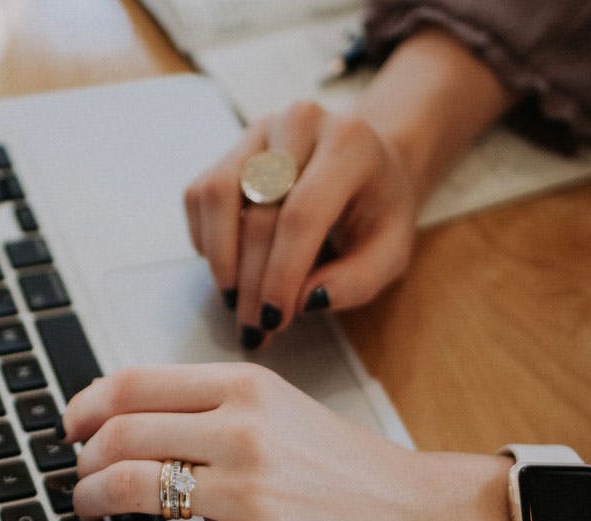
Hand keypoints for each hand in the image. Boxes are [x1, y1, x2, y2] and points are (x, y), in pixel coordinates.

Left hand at [62, 363, 517, 520]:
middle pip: (120, 435)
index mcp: (247, 387)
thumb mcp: (282, 408)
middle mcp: (244, 432)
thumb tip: (127, 418)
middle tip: (80, 478)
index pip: (133, 383)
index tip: (71, 426)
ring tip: (93, 513)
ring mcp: (249, 495)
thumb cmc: (351, 468)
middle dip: (83, 462)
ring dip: (91, 502)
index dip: (85, 406)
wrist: (423, 519)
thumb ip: (210, 406)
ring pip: (127, 488)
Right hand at [184, 102, 419, 348]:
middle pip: (259, 212)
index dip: (281, 272)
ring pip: (217, 195)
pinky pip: (200, 194)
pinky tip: (230, 265)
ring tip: (234, 299)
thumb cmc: (378, 210)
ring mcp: (260, 130)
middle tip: (253, 326)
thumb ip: (357, 281)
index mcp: (350, 144)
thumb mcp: (390, 251)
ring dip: (220, 258)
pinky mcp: (232, 146)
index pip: (302, 213)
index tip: (274, 319)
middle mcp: (301, 124)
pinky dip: (206, 238)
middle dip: (252, 281)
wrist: (368, 162)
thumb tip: (304, 301)